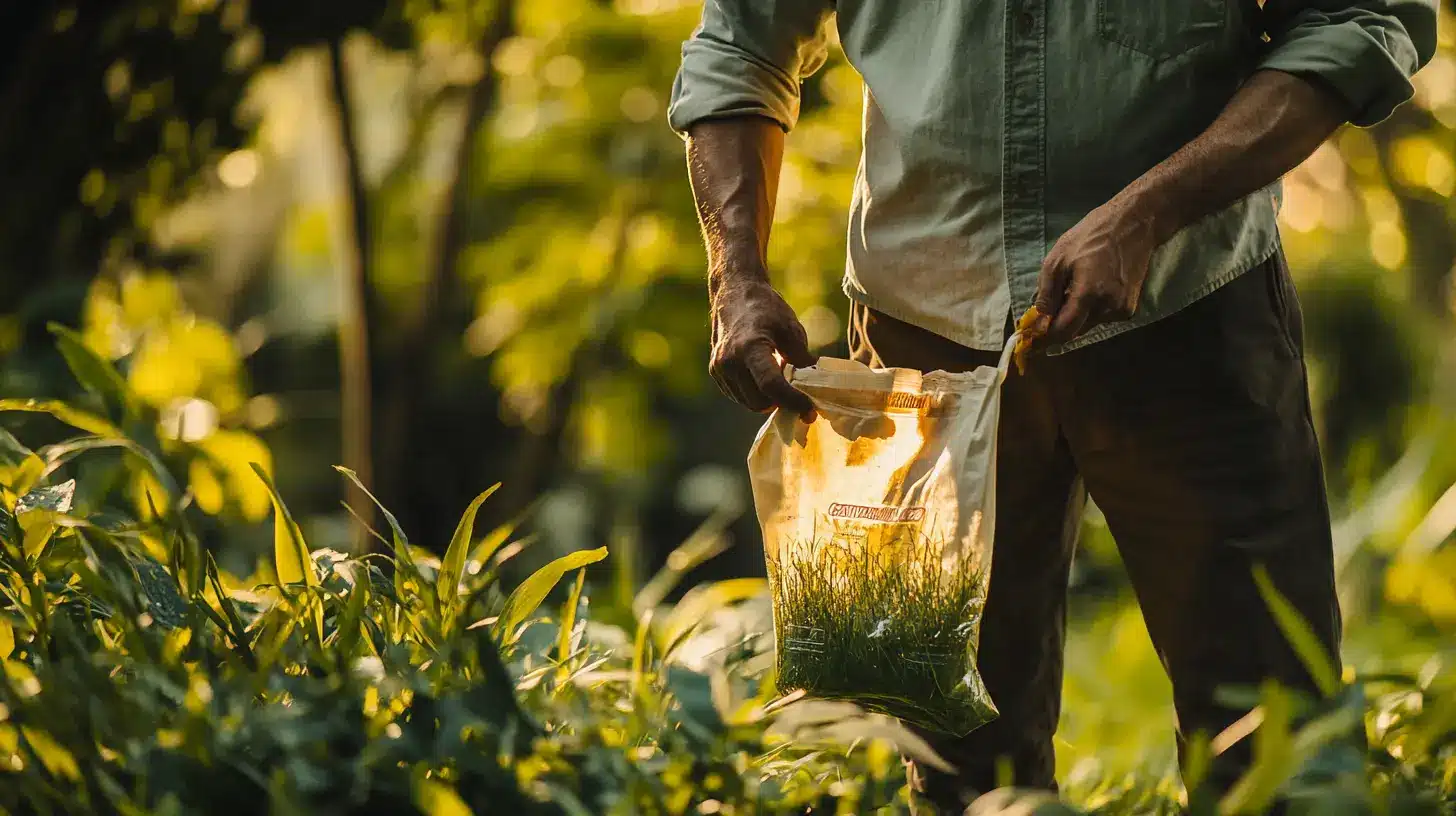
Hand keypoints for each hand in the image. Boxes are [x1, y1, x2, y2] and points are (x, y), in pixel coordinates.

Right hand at [709, 275, 816, 415]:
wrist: (735, 294)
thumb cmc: (766, 308)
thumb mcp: (790, 328)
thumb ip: (801, 358)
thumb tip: (814, 385)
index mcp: (750, 348)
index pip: (771, 386)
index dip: (793, 402)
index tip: (810, 411)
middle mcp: (729, 361)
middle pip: (759, 402)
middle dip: (780, 403)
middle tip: (797, 393)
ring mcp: (719, 368)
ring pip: (748, 403)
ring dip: (766, 400)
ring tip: (779, 380)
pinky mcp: (715, 372)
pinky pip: (738, 395)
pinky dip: (753, 394)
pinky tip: (762, 377)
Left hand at [1030, 194, 1158, 345]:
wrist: (1135, 225)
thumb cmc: (1093, 235)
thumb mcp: (1058, 258)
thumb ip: (1047, 292)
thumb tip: (1040, 318)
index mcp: (1089, 294)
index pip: (1064, 331)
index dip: (1045, 336)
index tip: (1032, 337)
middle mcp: (1108, 308)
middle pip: (1075, 331)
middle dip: (1059, 323)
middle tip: (1050, 305)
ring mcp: (1122, 310)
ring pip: (1088, 325)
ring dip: (1076, 315)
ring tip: (1074, 287)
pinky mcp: (1130, 308)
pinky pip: (1101, 317)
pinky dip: (1091, 310)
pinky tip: (1091, 287)